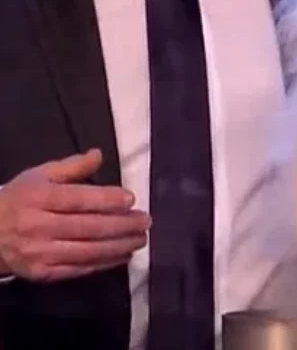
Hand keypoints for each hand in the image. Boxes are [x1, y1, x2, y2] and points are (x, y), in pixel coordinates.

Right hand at [0, 148, 149, 281]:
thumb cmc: (18, 199)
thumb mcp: (39, 175)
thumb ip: (71, 167)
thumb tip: (99, 155)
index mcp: (40, 198)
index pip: (79, 199)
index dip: (107, 200)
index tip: (131, 198)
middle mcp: (40, 226)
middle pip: (88, 227)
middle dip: (122, 225)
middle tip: (146, 221)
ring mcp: (41, 253)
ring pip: (87, 251)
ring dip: (119, 246)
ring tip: (140, 239)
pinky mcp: (43, 273)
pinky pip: (79, 269)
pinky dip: (104, 263)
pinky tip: (122, 256)